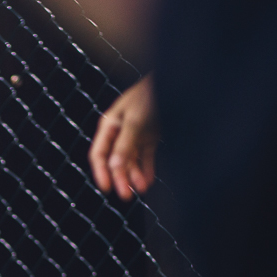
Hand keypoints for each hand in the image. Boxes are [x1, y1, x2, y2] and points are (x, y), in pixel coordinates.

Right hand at [88, 74, 157, 200]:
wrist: (176, 79)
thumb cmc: (152, 95)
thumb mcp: (136, 120)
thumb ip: (125, 144)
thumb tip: (114, 167)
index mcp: (110, 125)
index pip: (99, 154)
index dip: (101, 172)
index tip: (106, 188)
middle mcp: (120, 131)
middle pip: (115, 160)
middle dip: (120, 177)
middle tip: (126, 196)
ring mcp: (136, 134)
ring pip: (130, 160)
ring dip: (134, 175)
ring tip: (140, 190)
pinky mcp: (151, 135)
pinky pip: (145, 156)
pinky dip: (146, 168)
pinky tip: (148, 181)